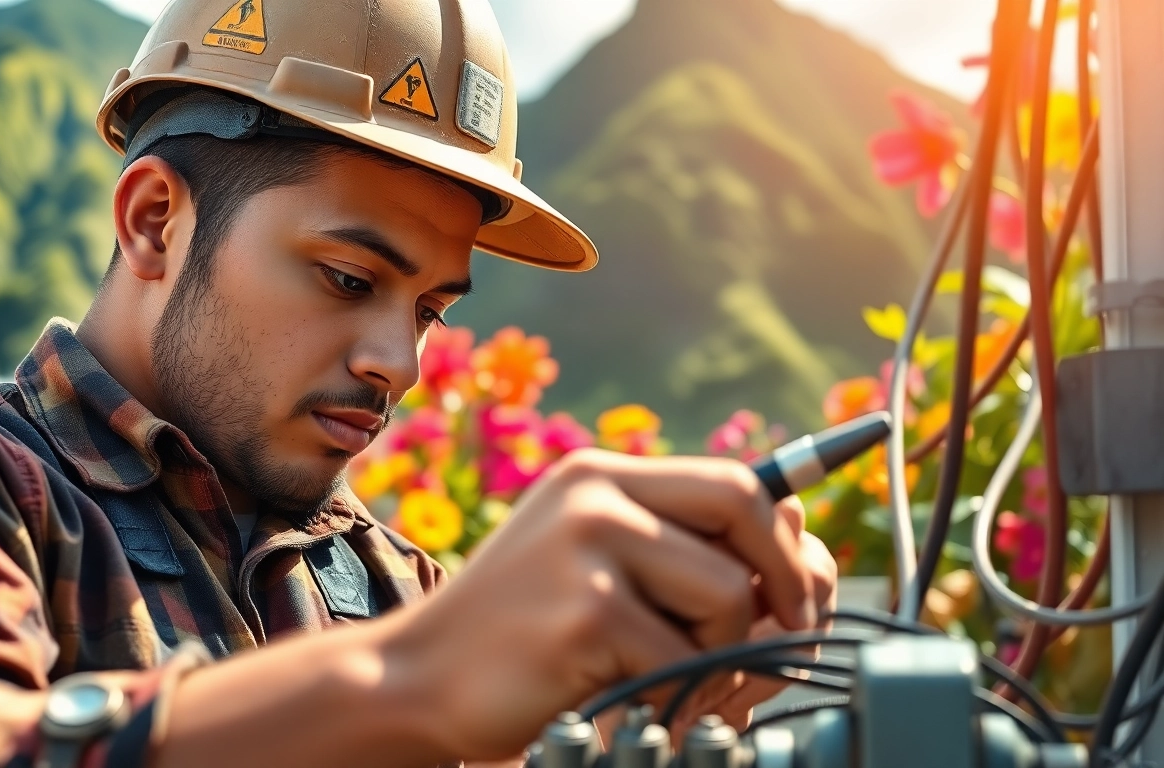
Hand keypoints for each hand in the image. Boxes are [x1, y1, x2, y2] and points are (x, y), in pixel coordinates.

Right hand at [392, 449, 817, 761]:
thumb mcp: (593, 564)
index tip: (801, 591)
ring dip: (724, 655)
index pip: (735, 478)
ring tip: (672, 678)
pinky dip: (679, 695)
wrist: (417, 679)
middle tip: (789, 632)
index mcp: (599, 475)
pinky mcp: (587, 613)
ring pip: (728, 594)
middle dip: (788, 578)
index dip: (787, 536)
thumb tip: (804, 556)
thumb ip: (676, 549)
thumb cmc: (520, 633)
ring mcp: (588, 549)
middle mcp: (594, 495)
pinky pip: (686, 661)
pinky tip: (631, 699)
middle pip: (745, 508)